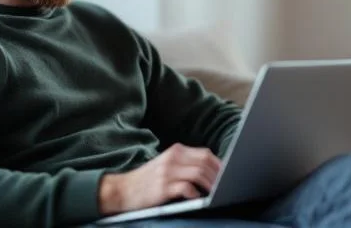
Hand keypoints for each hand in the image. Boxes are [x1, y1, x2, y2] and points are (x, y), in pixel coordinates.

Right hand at [98, 143, 222, 214]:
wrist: (122, 189)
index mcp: (175, 151)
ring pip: (199, 174)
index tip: (227, 175)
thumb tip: (210, 169)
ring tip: (215, 193)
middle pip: (205, 163)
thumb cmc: (147, 180)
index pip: (205, 154)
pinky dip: (195, 194)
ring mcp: (167, 173)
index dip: (219, 165)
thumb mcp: (166, 164)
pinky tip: (197, 198)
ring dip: (210, 185)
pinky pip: (186, 188)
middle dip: (218, 175)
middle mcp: (172, 159)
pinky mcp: (163, 187)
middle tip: (224, 186)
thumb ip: (185, 163)